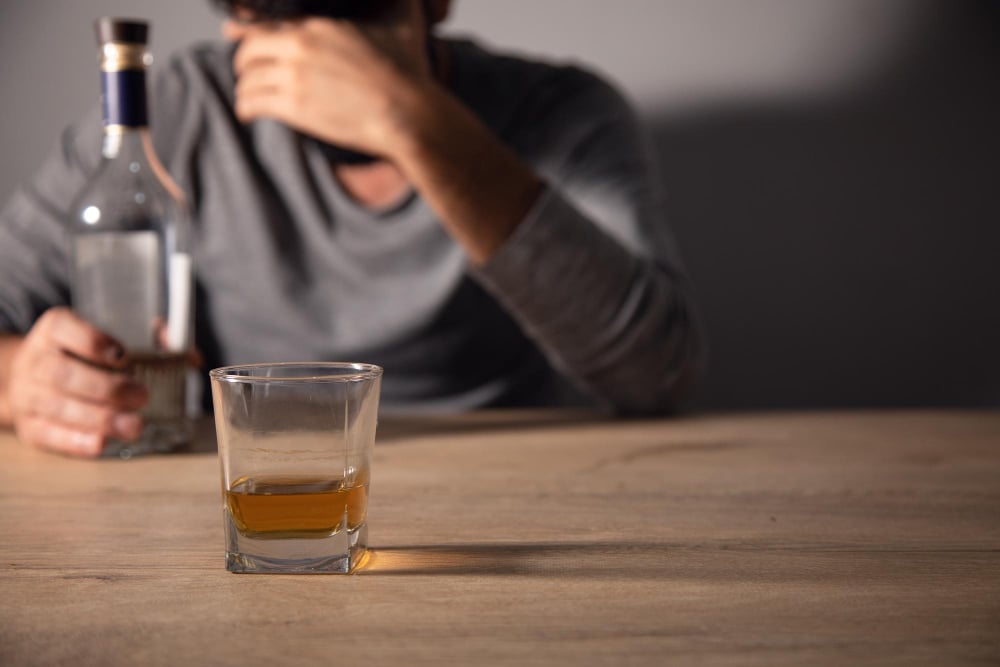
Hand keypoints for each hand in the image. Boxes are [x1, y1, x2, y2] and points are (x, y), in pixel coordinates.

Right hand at [7, 307, 147, 456]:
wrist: (35, 380)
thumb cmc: (85, 358)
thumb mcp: (108, 339)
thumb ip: (150, 341)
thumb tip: (191, 357)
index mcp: (54, 329)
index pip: (62, 327)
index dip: (92, 341)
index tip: (125, 356)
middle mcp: (35, 360)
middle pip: (62, 373)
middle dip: (106, 388)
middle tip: (142, 397)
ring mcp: (27, 394)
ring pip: (57, 406)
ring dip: (99, 418)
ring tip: (135, 426)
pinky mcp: (29, 425)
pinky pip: (48, 434)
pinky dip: (75, 440)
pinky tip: (101, 443)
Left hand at [226, 1, 431, 158]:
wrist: (407, 113)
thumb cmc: (408, 72)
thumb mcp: (401, 22)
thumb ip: (395, 1)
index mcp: (317, 24)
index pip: (265, 20)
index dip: (244, 27)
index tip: (233, 31)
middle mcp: (299, 46)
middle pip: (249, 48)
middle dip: (244, 61)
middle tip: (246, 71)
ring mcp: (294, 77)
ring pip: (247, 78)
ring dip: (245, 87)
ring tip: (249, 96)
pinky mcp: (293, 107)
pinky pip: (251, 103)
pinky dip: (245, 108)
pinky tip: (248, 113)